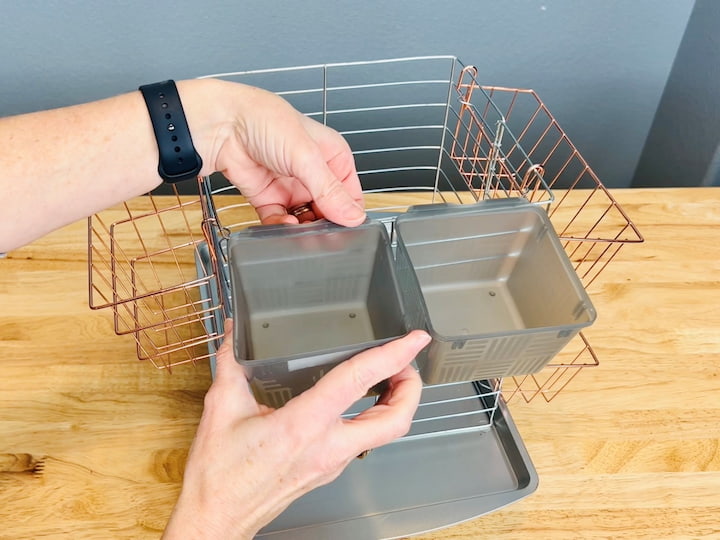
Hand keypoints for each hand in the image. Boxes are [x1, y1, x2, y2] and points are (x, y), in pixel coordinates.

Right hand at [162, 320, 428, 538]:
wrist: (217, 518)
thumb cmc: (219, 477)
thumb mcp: (221, 411)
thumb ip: (230, 366)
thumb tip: (233, 336)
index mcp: (303, 426)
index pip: (358, 381)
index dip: (392, 355)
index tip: (413, 339)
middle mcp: (326, 447)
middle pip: (395, 420)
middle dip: (412, 387)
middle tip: (407, 361)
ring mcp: (331, 463)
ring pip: (384, 434)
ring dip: (397, 403)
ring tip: (391, 376)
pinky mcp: (327, 470)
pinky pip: (363, 441)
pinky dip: (374, 417)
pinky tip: (359, 402)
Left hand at [184, 80, 365, 226]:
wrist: (221, 124)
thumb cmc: (264, 120)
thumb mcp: (306, 156)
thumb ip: (330, 191)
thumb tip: (353, 217)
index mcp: (332, 156)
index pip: (351, 194)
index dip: (349, 213)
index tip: (345, 228)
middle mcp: (313, 172)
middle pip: (328, 211)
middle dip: (325, 224)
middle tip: (323, 234)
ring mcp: (291, 186)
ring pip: (305, 219)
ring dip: (303, 228)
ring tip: (302, 232)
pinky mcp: (269, 197)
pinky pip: (280, 220)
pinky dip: (282, 226)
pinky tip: (285, 224)